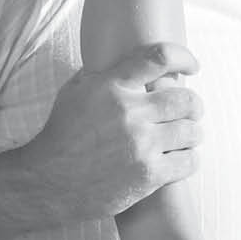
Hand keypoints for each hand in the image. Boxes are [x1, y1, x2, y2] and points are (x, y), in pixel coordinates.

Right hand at [18, 42, 203, 223]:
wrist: (46, 182)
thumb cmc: (61, 134)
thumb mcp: (75, 91)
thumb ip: (102, 73)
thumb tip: (124, 58)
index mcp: (113, 86)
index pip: (160, 58)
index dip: (184, 57)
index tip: (193, 66)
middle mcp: (130, 113)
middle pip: (186, 100)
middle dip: (194, 104)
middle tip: (193, 110)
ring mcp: (141, 145)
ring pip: (191, 131)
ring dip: (193, 132)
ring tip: (187, 135)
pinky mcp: (147, 176)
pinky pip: (188, 162)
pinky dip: (190, 158)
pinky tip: (182, 158)